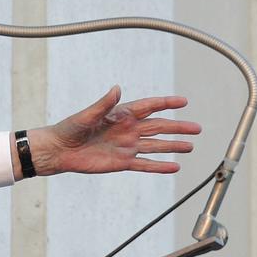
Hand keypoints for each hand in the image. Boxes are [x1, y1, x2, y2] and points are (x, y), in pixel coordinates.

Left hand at [25, 85, 200, 177]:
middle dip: (178, 127)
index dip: (166, 103)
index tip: (183, 101)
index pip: (149, 107)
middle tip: (197, 128)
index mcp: (121, 114)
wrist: (59, 151)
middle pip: (158, 127)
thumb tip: (117, 89)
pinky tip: (174, 167)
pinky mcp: (122, 162)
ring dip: (172, 146)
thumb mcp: (87, 115)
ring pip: (155, 146)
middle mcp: (128, 130)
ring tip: (190, 147)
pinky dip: (159, 166)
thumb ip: (104, 104)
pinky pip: (144, 164)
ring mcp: (126, 146)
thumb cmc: (70, 129)